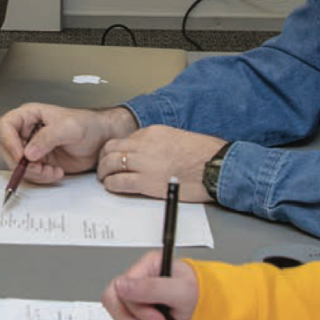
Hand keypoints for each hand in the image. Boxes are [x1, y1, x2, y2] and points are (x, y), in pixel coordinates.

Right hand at [0, 102, 137, 183]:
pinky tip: (55, 172)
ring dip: (33, 172)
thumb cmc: (88, 126)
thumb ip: (47, 137)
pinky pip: (30, 173)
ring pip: (17, 164)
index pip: (6, 126)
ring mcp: (32, 148)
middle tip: (37, 167)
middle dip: (21, 162)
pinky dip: (41, 177)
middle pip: (7, 148)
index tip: (20, 155)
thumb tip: (28, 152)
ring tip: (51, 171)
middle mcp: (27, 131)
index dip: (8, 141)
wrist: (102, 140)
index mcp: (29, 116)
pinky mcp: (39, 162)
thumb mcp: (69, 128)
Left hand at [99, 125, 227, 201]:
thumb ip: (158, 143)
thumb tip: (147, 153)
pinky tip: (111, 187)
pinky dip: (112, 184)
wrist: (216, 167)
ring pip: (111, 164)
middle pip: (112, 148)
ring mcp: (144, 163)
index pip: (125, 139)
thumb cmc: (205, 155)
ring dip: (104, 172)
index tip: (115, 156)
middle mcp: (144, 145)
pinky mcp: (147, 182)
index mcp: (152, 132)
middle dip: (104, 158)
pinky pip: (120, 182)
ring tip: (104, 178)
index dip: (117, 149)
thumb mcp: (177, 138)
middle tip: (103, 167)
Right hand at [101, 251, 197, 319]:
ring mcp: (142, 305)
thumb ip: (151, 288)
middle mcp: (139, 286)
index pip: (118, 290)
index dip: (135, 310)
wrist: (221, 313)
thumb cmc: (206, 296)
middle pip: (118, 309)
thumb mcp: (181, 291)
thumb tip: (120, 285)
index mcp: (146, 269)